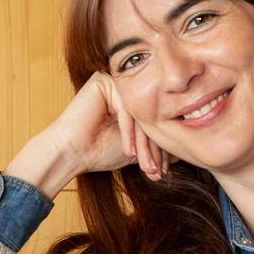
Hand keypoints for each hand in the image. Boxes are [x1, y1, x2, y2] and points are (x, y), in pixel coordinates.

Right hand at [47, 70, 177, 181]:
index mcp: (131, 101)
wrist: (71, 153)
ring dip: (144, 145)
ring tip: (145, 167)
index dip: (159, 149)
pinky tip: (128, 152)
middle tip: (155, 172)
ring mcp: (113, 83)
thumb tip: (182, 153)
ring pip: (139, 114)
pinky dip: (128, 132)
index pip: (152, 123)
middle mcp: (123, 89)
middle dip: (153, 150)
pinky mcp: (102, 81)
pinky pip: (125, 108)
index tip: (162, 172)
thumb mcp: (136, 149)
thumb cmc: (98, 152)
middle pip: (148, 118)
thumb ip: (155, 146)